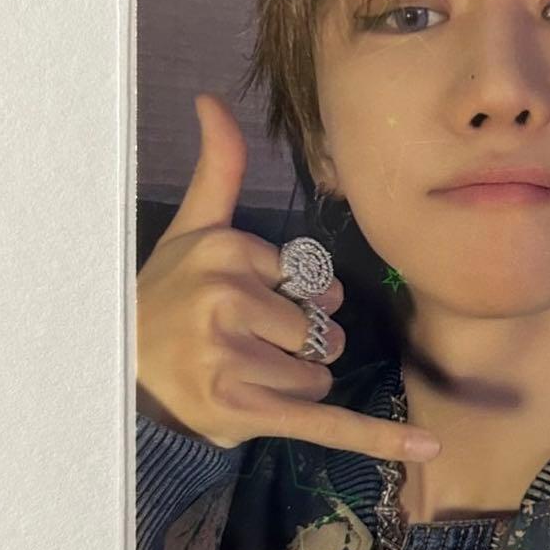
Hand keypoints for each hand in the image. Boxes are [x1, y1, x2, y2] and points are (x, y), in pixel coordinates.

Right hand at [135, 93, 440, 461]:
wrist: (119, 372)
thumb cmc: (164, 299)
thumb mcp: (190, 231)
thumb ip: (217, 170)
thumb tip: (212, 99)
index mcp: (227, 253)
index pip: (312, 287)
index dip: (289, 305)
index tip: (242, 312)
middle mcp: (227, 302)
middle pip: (322, 334)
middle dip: (294, 350)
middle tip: (238, 351)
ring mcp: (233, 359)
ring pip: (318, 379)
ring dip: (289, 389)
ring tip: (235, 380)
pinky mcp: (245, 410)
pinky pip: (329, 423)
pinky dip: (380, 441)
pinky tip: (430, 449)